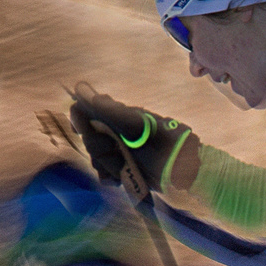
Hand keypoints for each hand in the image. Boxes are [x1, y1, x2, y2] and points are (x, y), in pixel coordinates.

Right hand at [66, 84, 193, 197]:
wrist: (185, 171)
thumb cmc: (163, 144)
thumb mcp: (134, 126)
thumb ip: (106, 109)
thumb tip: (79, 87)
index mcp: (118, 115)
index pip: (85, 112)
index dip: (80, 121)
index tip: (81, 130)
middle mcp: (116, 130)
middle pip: (90, 139)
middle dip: (101, 150)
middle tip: (118, 154)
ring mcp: (120, 149)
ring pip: (97, 157)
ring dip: (108, 165)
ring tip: (124, 168)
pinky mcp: (125, 168)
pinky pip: (105, 172)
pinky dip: (111, 176)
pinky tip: (120, 179)